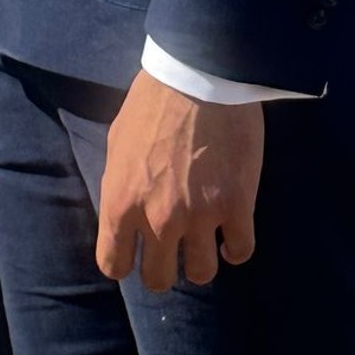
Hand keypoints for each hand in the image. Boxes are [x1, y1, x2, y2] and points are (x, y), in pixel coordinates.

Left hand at [96, 71, 262, 291]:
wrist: (198, 75)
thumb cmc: (152, 101)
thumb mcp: (118, 141)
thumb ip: (119, 184)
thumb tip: (122, 212)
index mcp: (121, 201)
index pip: (114, 264)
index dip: (126, 263)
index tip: (137, 254)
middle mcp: (157, 218)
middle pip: (159, 279)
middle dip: (165, 269)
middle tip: (175, 249)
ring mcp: (199, 216)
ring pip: (203, 273)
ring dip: (203, 260)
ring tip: (205, 240)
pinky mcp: (237, 207)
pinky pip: (240, 252)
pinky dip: (236, 249)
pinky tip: (232, 235)